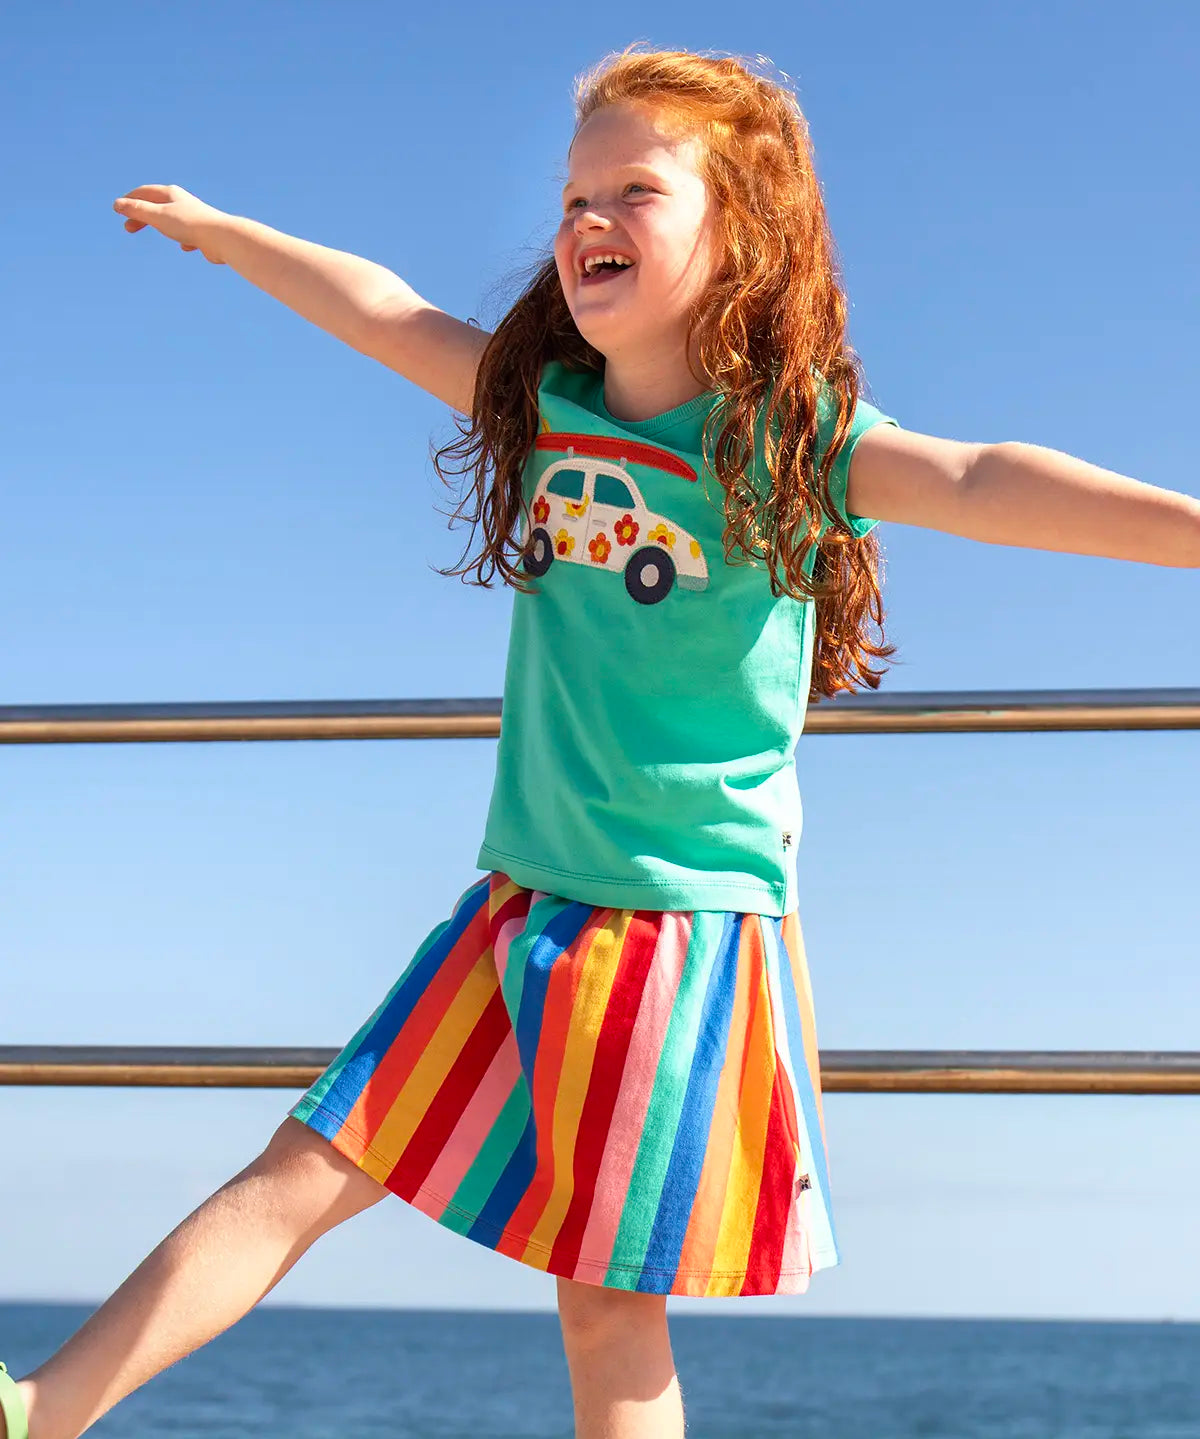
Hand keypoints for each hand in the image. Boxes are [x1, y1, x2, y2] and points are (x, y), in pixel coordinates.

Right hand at [112, 184, 231, 263]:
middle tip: (128, 228)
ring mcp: (193, 217)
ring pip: (172, 220)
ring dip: (160, 225)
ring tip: (156, 232)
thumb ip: (137, 210)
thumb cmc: (188, 224)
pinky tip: (185, 247)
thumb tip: (116, 204)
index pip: (144, 192)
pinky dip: (182, 238)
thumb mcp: (157, 216)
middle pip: (156, 206)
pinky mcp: (203, 233)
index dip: (129, 199)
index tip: (118, 209)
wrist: (221, 238)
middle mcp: (182, 202)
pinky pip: (189, 234)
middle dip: (141, 216)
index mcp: (170, 193)